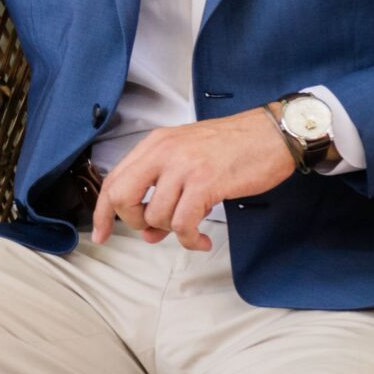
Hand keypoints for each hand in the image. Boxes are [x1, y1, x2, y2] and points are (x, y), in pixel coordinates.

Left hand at [90, 111, 294, 250]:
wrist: (272, 134)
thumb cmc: (234, 147)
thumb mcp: (189, 160)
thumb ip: (164, 192)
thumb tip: (148, 232)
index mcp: (155, 144)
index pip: (113, 179)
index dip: (103, 212)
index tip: (101, 235)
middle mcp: (163, 152)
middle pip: (122, 196)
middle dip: (132, 222)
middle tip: (153, 230)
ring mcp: (184, 166)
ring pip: (156, 215)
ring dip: (171, 231)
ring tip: (191, 228)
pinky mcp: (206, 183)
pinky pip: (183, 224)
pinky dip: (190, 239)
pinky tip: (202, 239)